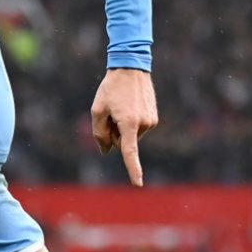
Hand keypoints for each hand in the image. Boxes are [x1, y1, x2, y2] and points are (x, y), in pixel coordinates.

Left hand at [90, 68, 158, 186]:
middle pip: (124, 141)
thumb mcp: (97, 110)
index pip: (130, 152)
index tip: (138, 184)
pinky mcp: (154, 117)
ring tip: (122, 106)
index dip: (133, 169)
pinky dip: (131, 122)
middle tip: (112, 112)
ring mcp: (151, 121)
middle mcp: (143, 124)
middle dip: (115, 133)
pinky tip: (129, 105)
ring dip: (123, 126)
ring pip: (131, 135)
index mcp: (128, 123)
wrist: (131, 67)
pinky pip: (138, 128)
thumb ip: (99, 133)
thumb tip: (107, 151)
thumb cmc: (111, 89)